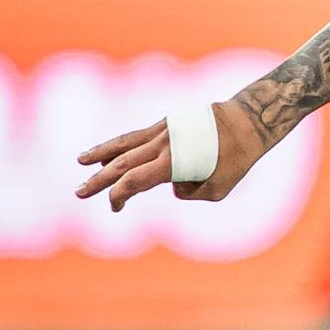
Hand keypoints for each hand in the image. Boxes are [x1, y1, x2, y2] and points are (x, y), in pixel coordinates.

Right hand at [74, 102, 262, 210]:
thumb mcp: (217, 189)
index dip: (119, 196)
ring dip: (101, 153)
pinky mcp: (168, 123)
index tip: (116, 208)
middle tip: (79, 193)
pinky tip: (111, 150)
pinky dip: (121, 143)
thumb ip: (189, 191)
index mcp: (173, 162)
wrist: (250, 120)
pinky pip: (138, 135)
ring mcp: (164, 131)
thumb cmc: (238, 159)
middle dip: (99, 180)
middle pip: (122, 164)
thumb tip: (174, 183)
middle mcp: (163, 145)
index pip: (134, 181)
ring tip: (81, 160)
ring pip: (125, 143)